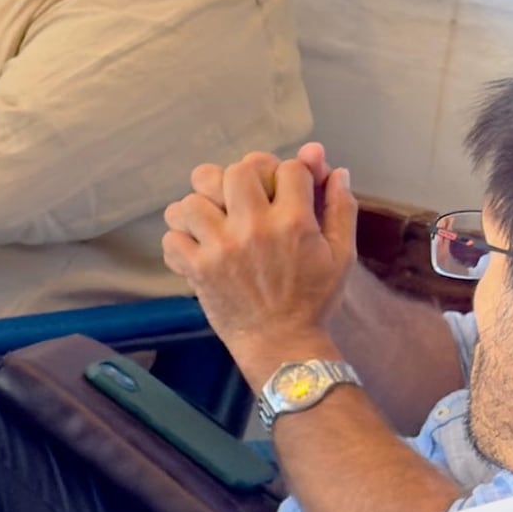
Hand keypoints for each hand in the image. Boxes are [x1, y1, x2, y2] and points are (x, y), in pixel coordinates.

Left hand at [171, 147, 354, 379]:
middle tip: (247, 194)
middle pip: (236, 172)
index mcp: (294, 222)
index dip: (288, 172)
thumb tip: (337, 170)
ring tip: (215, 218)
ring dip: (203, 205)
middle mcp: (254, 229)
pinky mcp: (197, 269)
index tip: (286, 187)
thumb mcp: (342, 253)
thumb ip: (340, 208)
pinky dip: (180, 238)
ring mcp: (221, 249)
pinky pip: (171, 236)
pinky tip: (197, 244)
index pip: (287, 168)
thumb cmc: (314, 298)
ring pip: (193, 200)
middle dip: (244, 176)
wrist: (282, 343)